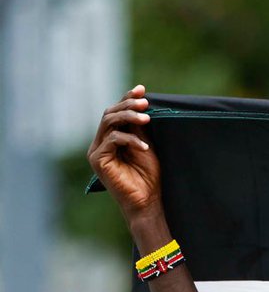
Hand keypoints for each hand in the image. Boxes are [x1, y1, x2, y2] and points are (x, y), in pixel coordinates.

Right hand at [87, 84, 160, 224]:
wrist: (147, 203)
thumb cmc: (149, 178)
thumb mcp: (145, 145)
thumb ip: (139, 127)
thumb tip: (141, 101)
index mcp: (111, 138)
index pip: (116, 113)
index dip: (127, 99)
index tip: (142, 89)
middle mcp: (100, 143)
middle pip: (110, 114)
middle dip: (128, 105)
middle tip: (145, 103)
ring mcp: (96, 151)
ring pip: (108, 122)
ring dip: (129, 117)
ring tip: (147, 119)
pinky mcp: (97, 160)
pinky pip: (112, 139)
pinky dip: (129, 139)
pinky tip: (144, 146)